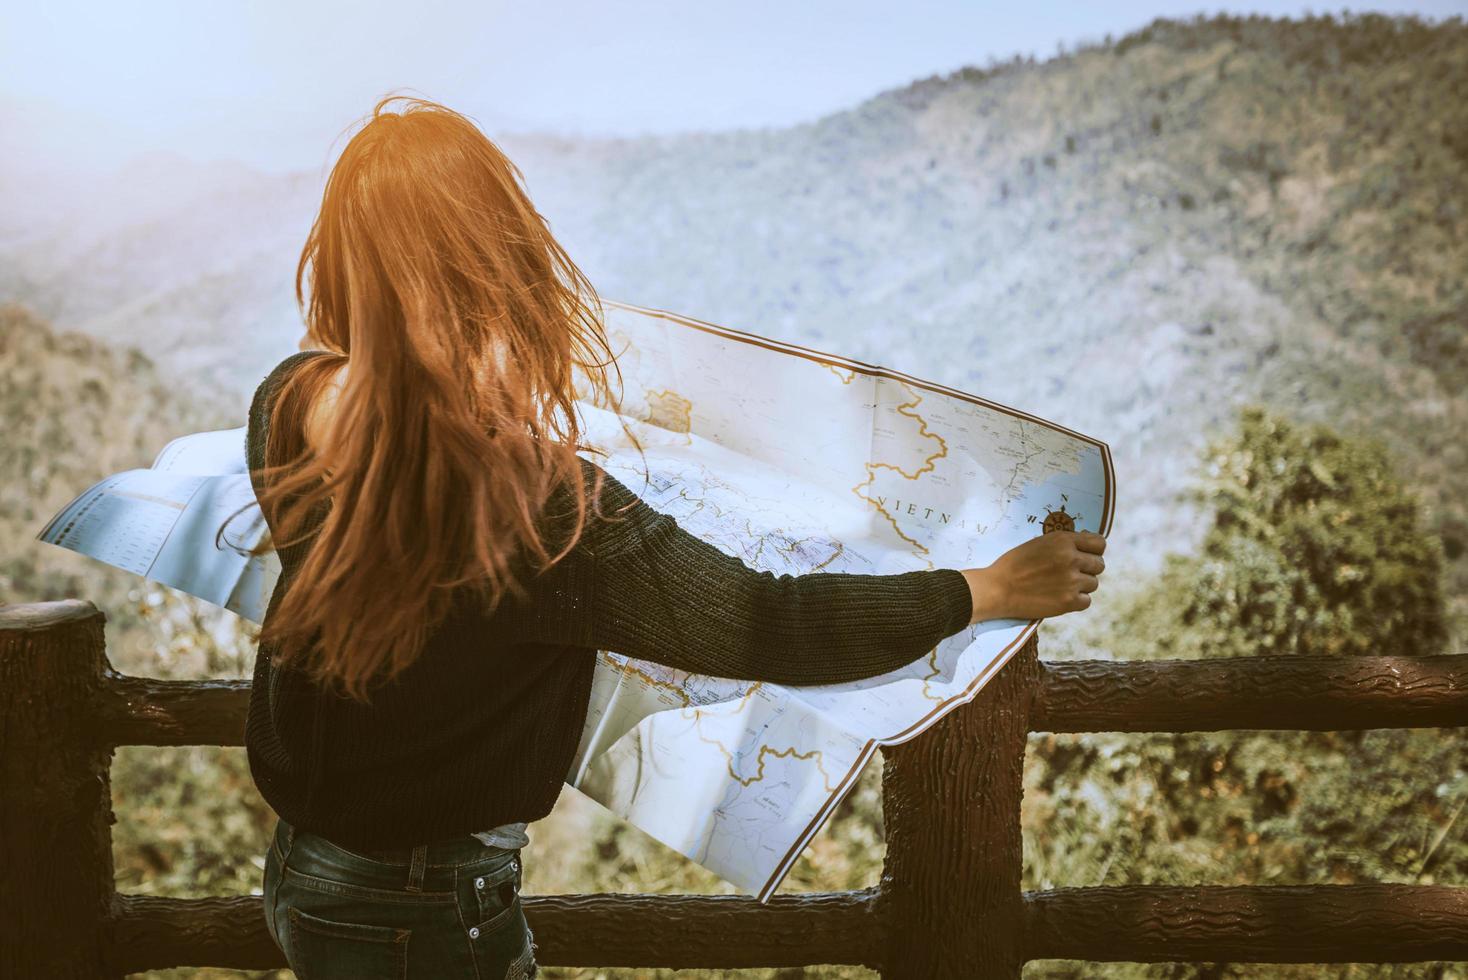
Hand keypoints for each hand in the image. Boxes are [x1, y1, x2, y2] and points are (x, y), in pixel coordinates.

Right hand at [961, 530, 1105, 623]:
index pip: (1099, 543)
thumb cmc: (1014, 565)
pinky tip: (1061, 597)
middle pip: (1099, 565)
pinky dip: (1076, 601)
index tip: (1086, 556)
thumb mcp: (1039, 544)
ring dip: (1081, 585)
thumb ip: (1063, 544)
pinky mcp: (1068, 601)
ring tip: (1062, 586)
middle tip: (1071, 574)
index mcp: (1063, 540)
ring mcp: (1071, 581)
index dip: (1094, 550)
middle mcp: (1071, 558)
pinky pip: (1086, 601)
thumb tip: (1087, 548)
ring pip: (1094, 583)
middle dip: (1088, 569)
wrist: (997, 588)